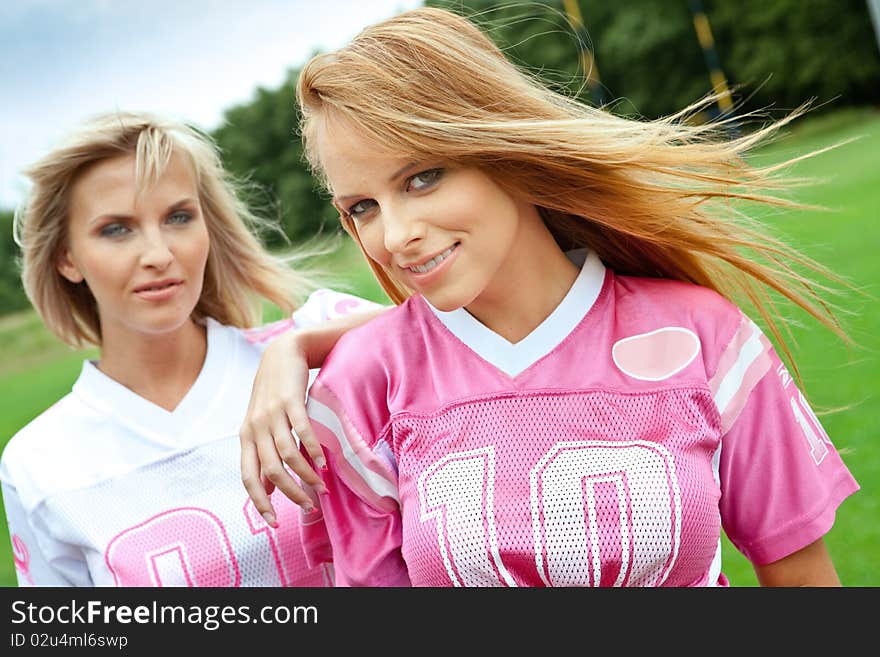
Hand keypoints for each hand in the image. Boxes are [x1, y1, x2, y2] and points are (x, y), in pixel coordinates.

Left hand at [240, 330, 327, 526]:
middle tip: (310, 506)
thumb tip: (269, 490)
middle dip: (292, 493)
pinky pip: (302, 432)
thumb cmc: (274, 393)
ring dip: (306, 475)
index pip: (249, 478)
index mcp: (246, 437)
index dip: (260, 502)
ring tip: (322, 486)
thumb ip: (264, 455)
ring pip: (288, 455)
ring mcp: (272, 414)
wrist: (282, 352)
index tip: (275, 523)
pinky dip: (314, 450)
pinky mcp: (290, 400)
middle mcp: (255, 427)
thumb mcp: (262, 425)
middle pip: (272, 471)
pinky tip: (324, 462)